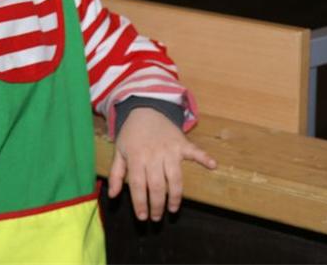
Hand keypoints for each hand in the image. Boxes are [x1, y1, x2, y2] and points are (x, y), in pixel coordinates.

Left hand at [108, 107, 215, 221]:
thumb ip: (116, 174)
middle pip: (158, 185)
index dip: (140, 203)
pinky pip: (195, 151)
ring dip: (175, 195)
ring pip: (175, 177)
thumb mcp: (119, 151)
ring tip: (173, 209)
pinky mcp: (182, 143)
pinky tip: (213, 166)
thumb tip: (113, 195)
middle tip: (157, 218)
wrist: (145, 109)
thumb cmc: (131, 134)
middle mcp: (154, 154)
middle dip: (157, 205)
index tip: (142, 217)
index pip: (138, 185)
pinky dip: (205, 157)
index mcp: (137, 157)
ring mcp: (170, 149)